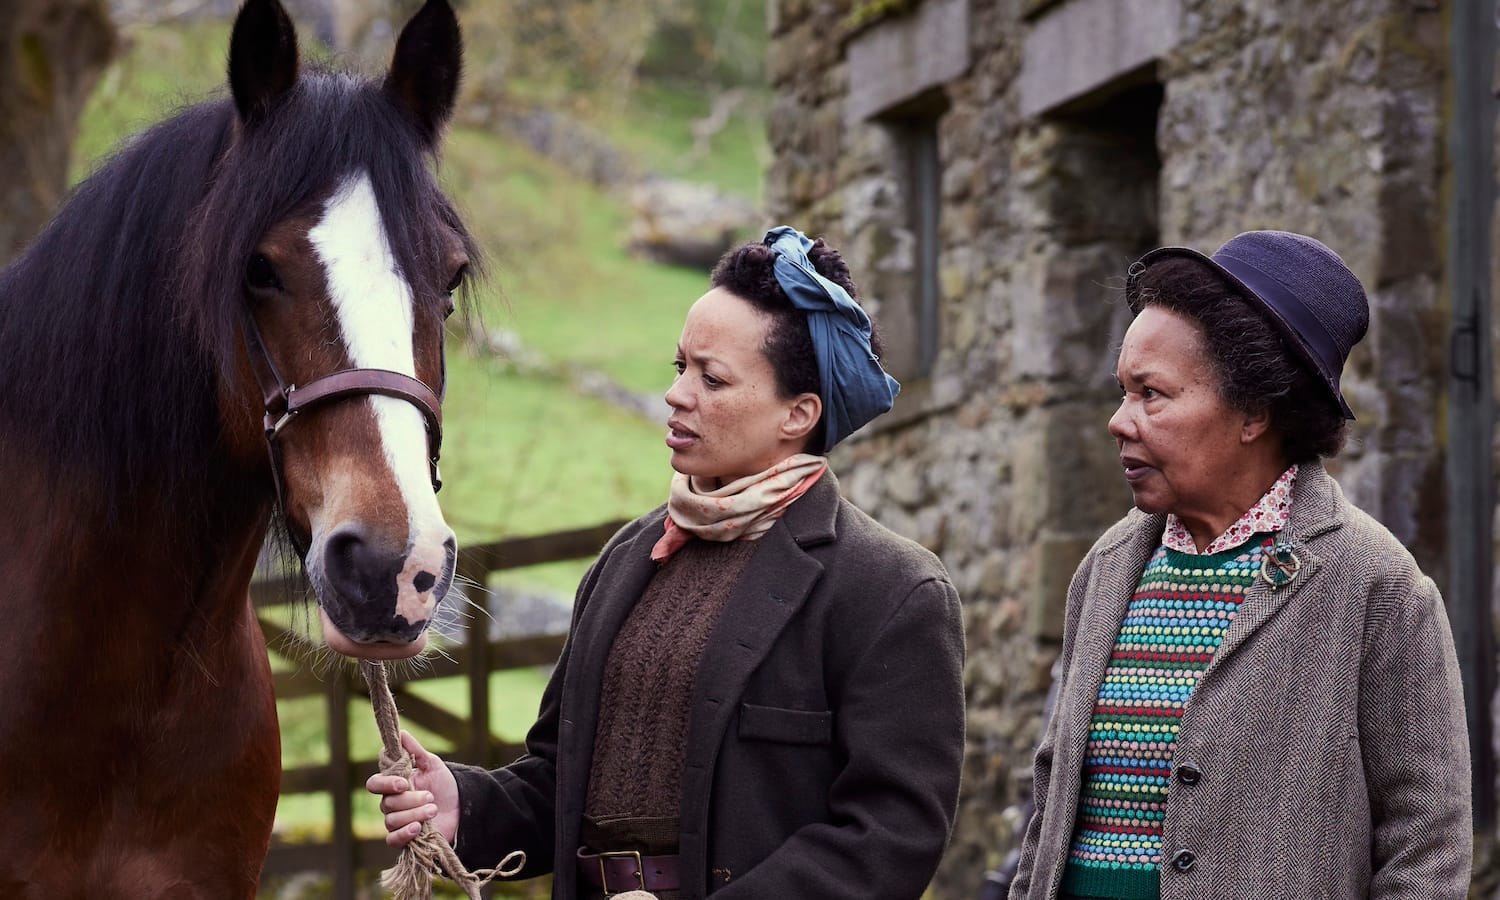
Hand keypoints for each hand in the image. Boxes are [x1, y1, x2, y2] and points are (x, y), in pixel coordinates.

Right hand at [365, 730, 459, 846]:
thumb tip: (401, 733)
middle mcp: (390, 803)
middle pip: (387, 803)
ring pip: (392, 820)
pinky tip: (418, 828)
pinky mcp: (404, 837)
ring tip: (434, 810)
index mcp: (394, 784)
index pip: (375, 784)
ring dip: (415, 814)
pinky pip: (392, 839)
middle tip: (431, 796)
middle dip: (410, 800)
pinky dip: (404, 834)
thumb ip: (415, 750)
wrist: (460, 807)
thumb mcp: (432, 764)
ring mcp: (396, 821)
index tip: (404, 782)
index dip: (386, 784)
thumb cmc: (443, 784)